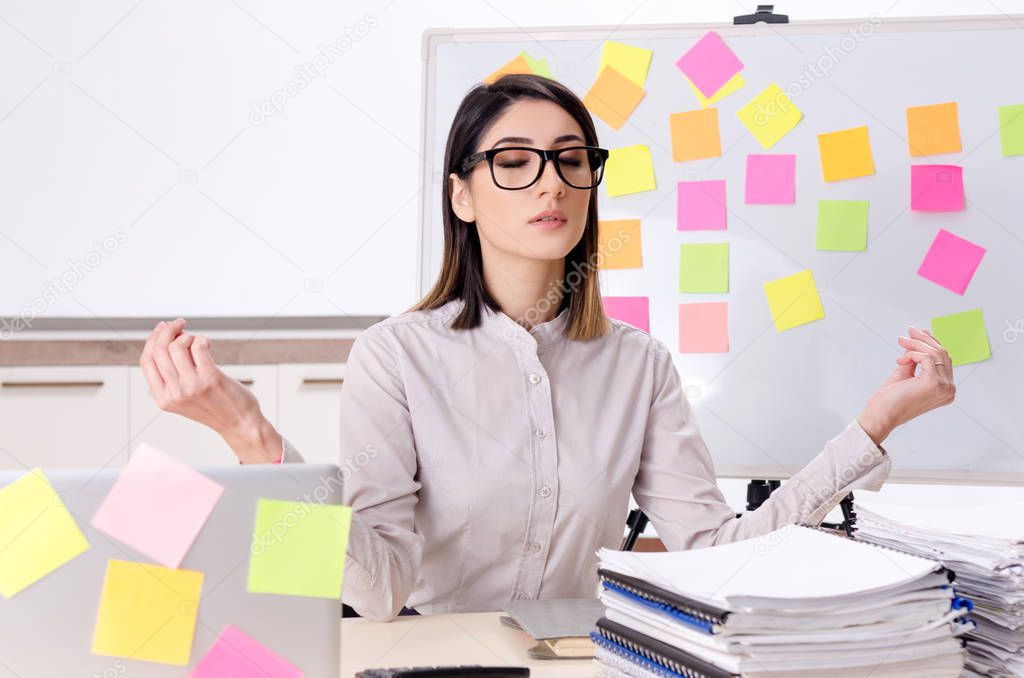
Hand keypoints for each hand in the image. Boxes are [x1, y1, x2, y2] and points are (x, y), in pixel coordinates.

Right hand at [139, 318, 281, 462]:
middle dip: (167, 330)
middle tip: (179, 323)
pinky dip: (201, 338)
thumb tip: (166, 340)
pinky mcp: (210, 378)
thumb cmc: (215, 407)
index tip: (162, 328)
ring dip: (187, 335)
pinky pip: (198, 346)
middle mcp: (174, 393)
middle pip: (159, 350)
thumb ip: (172, 377)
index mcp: (163, 399)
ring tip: (197, 339)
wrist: (239, 424)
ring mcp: (191, 386)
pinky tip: (207, 343)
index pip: (146, 361)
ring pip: (177, 346)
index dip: (151, 340)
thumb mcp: (184, 398)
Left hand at [857, 325, 955, 444]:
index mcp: (945, 389)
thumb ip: (914, 360)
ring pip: (936, 353)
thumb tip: (916, 341)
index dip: (932, 343)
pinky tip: (900, 361)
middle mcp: (949, 389)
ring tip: (901, 341)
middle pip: (943, 354)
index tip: (917, 332)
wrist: (880, 416)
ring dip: (916, 344)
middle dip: (924, 339)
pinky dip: (912, 354)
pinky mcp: (934, 383)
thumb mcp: (905, 374)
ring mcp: (944, 387)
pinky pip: (927, 357)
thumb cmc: (889, 400)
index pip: (944, 360)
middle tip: (909, 330)